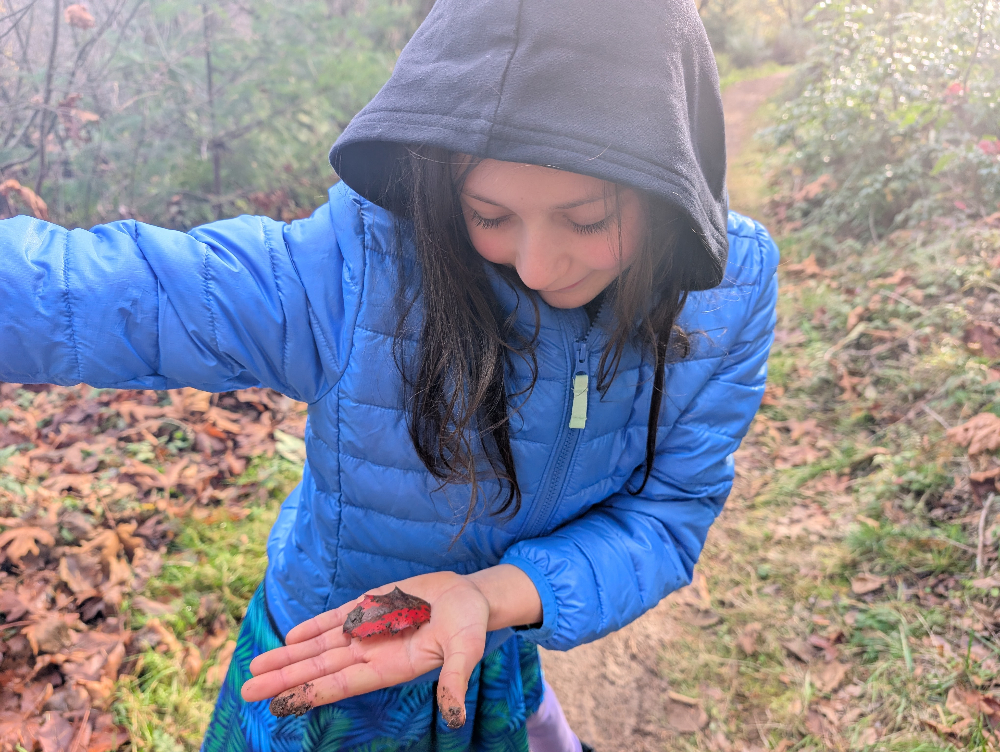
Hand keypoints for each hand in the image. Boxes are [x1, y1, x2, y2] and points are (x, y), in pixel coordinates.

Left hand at [240, 571, 489, 727]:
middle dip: (284, 678)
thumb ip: (455, 680)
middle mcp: (371, 653)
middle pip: (320, 669)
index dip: (309, 693)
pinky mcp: (369, 607)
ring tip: (256, 666)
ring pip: (319, 646)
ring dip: (288, 656)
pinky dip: (311, 628)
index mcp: (389, 668)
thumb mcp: (466, 651)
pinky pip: (334, 620)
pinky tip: (289, 636)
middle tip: (247, 690)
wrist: (471, 596)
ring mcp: (368, 630)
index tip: (277, 705)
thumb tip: (456, 717)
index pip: (341, 684)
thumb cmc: (470, 625)